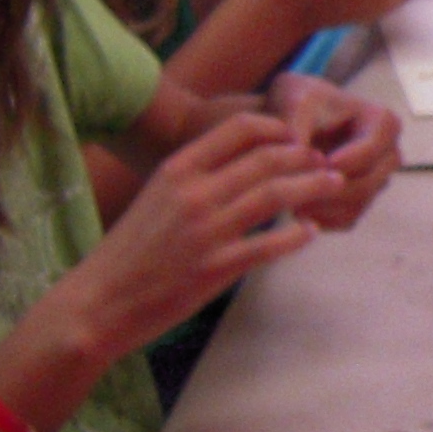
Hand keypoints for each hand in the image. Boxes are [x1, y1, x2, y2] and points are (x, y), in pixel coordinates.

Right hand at [66, 110, 326, 357]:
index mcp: (177, 169)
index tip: (296, 138)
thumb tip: (240, 168)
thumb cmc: (128, 253)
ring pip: (277, 194)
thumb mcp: (155, 199)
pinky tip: (310, 232)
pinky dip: (298, 235)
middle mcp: (194, 193)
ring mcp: (207, 230)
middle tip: (326, 162)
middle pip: (267, 158)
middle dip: (305, 157)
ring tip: (333, 186)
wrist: (99, 302)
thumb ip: (194, 179)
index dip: (277, 128)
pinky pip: (272, 245)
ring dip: (313, 187)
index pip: (239, 129)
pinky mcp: (217, 268)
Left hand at [265, 72, 400, 229]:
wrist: (297, 116)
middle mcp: (389, 155)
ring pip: (356, 206)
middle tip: (292, 190)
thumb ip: (295, 124)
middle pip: (365, 184)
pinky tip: (296, 209)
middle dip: (328, 190)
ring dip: (323, 208)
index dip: (339, 164)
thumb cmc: (301, 102)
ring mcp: (378, 181)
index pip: (369, 153)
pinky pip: (348, 220)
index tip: (310, 166)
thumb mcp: (294, 101)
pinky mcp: (363, 201)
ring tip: (289, 200)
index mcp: (384, 124)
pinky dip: (323, 219)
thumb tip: (297, 153)